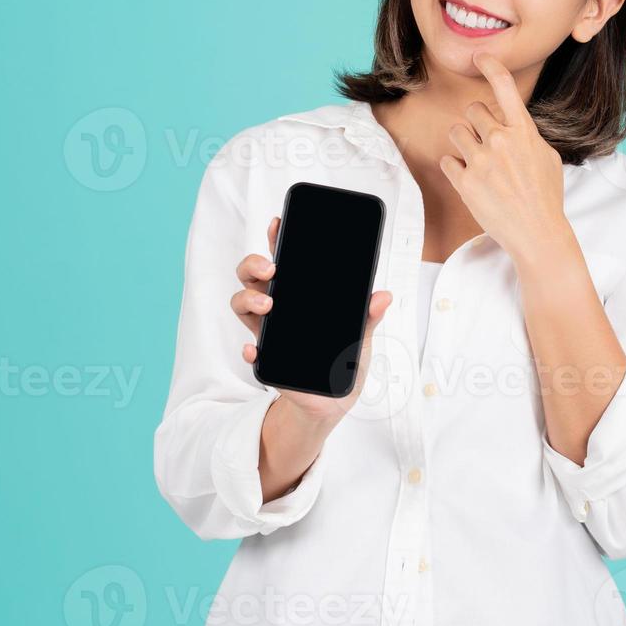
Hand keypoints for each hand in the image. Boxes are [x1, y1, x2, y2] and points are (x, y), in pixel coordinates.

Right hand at [232, 215, 393, 429]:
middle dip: (254, 264)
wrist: (333, 403)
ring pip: (242, 303)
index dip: (277, 239)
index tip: (278, 222)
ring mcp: (268, 331)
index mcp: (299, 294)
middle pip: (252, 275)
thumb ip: (369, 316)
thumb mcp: (362, 337)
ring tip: (268, 303)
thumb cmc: (345, 362)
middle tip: (271, 268)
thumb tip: (383, 296)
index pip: (283, 259)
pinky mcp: (266, 359)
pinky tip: (255, 349)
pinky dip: (250, 349)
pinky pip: (250, 350)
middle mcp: (278, 306)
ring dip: (248, 298)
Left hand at [437, 51, 570, 261]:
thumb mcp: (548, 157)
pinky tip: (470, 179)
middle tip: (486, 143)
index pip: (505, 88)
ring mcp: (481, 161)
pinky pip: (447, 160)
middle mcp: (501, 141)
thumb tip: (513, 126)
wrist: (537, 233)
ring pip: (456, 132)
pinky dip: (455, 168)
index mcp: (523, 131)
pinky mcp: (465, 181)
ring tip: (477, 161)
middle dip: (476, 123)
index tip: (481, 56)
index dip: (491, 66)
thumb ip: (527, 136)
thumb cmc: (546, 196)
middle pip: (473, 110)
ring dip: (463, 143)